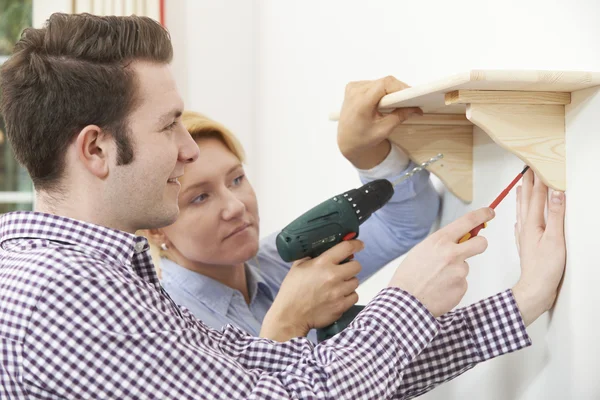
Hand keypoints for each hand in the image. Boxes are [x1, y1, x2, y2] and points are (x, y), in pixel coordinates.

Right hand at [260, 240, 363, 341]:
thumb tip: (322, 248)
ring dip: (348, 282)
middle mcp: (333, 276)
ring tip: (337, 286)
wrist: (291, 315)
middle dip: (350, 266)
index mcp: (322, 263)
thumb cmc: (292, 291)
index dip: (356, 244)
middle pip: (356, 266)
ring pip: (356, 281)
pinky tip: (338, 296)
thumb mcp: (298, 266)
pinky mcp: (341, 306)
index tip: (359, 245)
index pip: (346, 248)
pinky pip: (354, 296)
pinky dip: (348, 296)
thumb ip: (311, 256)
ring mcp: (339, 292)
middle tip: (343, 270)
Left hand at [337, 76, 421, 169]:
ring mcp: (352, 88)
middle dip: (398, 90)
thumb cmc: (361, 139)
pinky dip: (381, 90)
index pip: (385, 84)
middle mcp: (355, 92)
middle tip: (409, 100)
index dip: (401, 87)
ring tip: (398, 102)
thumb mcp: (384, 130)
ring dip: (390, 90)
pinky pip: (373, 84)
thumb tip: (416, 108)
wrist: (346, 141)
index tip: (411, 95)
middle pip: (384, 82)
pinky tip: (384, 101)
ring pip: (379, 82)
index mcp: (361, 102)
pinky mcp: (353, 87)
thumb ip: (400, 116)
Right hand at [388, 208, 493, 316]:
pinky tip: (439, 289)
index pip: (467, 222)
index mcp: (440, 241)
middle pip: (481, 243)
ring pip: (465, 267)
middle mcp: (452, 254)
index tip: (489, 213)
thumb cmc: (409, 276)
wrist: (405, 301)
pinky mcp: (462, 287)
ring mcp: (459, 271)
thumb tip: (458, 241)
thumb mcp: (422, 250)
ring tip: (437, 279)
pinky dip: (453, 286)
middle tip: (472, 247)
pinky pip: (462, 283)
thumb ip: (442, 244)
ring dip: (455, 272)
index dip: (482, 215)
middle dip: (479, 243)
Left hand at [512, 169, 565, 325]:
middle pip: (526, 202)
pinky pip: (522, 224)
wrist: (535, 289)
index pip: (535, 197)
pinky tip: (521, 218)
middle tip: (527, 171)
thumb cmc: (545, 268)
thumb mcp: (555, 239)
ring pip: (522, 212)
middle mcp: (525, 228)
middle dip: (528, 185)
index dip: (537, 181)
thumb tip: (556, 193)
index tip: (536, 166)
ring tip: (521, 188)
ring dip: (523, 198)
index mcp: (532, 223)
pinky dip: (523, 216)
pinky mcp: (526, 246)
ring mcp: (524, 237)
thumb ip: (556, 215)